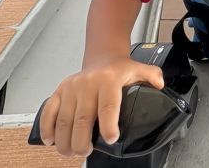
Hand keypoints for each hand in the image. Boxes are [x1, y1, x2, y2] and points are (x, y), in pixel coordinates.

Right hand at [38, 57, 163, 156]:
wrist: (102, 56)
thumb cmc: (119, 69)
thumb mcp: (139, 69)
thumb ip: (152, 77)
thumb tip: (161, 86)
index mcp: (109, 80)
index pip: (108, 105)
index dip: (109, 125)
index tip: (111, 139)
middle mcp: (88, 83)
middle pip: (82, 118)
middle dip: (82, 141)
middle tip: (86, 152)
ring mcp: (71, 88)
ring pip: (64, 119)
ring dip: (65, 140)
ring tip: (72, 152)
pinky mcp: (59, 91)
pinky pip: (49, 112)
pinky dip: (47, 128)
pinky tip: (51, 141)